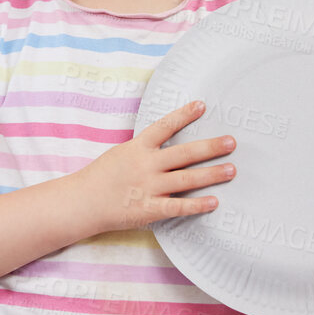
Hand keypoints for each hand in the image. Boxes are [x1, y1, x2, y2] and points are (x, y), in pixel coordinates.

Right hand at [77, 101, 232, 232]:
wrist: (82, 201)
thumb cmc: (101, 176)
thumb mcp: (120, 153)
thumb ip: (144, 148)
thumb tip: (168, 140)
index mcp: (137, 148)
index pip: (164, 126)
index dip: (184, 115)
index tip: (202, 105)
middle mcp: (145, 165)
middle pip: (184, 153)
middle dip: (210, 147)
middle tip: (232, 142)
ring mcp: (148, 187)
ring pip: (186, 179)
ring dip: (211, 174)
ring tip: (231, 170)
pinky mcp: (148, 209)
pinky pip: (177, 206)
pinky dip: (197, 205)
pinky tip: (214, 202)